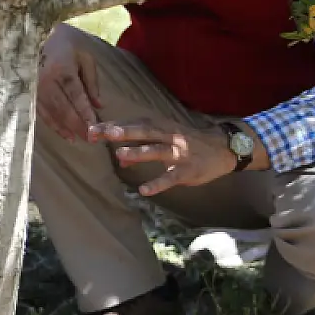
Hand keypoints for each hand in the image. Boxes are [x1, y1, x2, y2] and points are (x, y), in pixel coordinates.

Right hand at [36, 25, 101, 140]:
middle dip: (77, 125)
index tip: (95, 126)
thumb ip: (92, 82)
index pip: (75, 94)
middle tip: (91, 138)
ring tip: (79, 139)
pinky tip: (66, 134)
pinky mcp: (30, 95)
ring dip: (66, 128)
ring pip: (52, 113)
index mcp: (62, 69)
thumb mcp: (85, 59)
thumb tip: (99, 106)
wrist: (38, 39)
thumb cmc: (66, 48)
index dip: (85, 112)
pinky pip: (42, 114)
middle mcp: (46, 80)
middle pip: (63, 107)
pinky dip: (54, 126)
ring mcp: (36, 89)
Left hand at [88, 117, 237, 194]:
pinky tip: (143, 190)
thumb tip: (119, 159)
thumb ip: (141, 147)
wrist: (222, 149)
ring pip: (156, 150)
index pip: (134, 123)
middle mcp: (169, 136)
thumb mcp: (164, 141)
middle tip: (103, 133)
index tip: (92, 129)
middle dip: (123, 132)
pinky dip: (157, 183)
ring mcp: (179, 153)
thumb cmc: (188, 143)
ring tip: (120, 155)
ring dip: (138, 152)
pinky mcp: (187, 170)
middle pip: (144, 131)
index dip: (114, 126)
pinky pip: (170, 177)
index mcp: (161, 126)